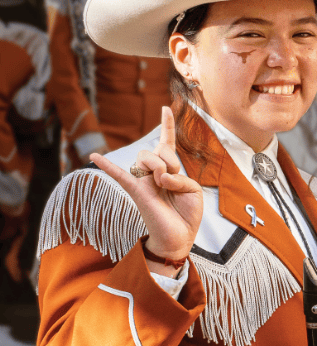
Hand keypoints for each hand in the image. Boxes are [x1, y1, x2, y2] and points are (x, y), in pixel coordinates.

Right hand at [90, 107, 202, 272]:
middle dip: (170, 159)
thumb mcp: (194, 191)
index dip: (167, 125)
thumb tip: (160, 176)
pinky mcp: (136, 192)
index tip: (165, 107)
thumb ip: (180, 177)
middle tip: (173, 179)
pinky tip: (93, 156)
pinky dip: (106, 165)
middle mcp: (153, 172)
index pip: (166, 143)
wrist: (179, 237)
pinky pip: (119, 175)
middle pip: (157, 149)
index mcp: (169, 170)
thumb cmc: (187, 214)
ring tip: (165, 184)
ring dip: (161, 165)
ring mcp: (143, 181)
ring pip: (147, 156)